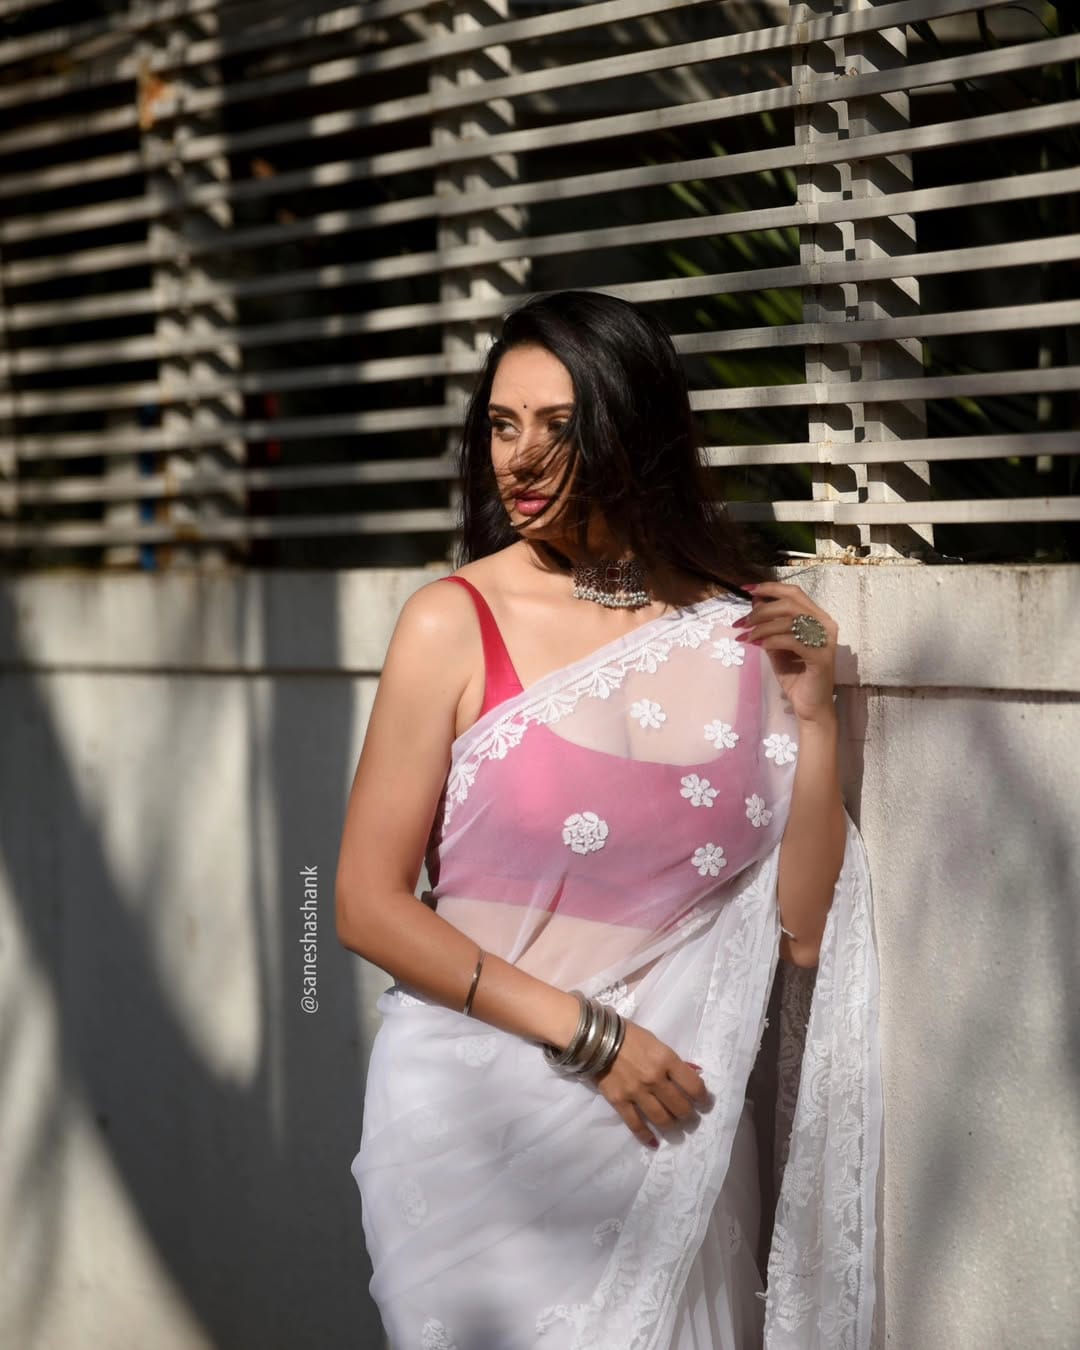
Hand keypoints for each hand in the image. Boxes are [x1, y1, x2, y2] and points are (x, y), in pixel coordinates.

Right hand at [592, 1020, 709, 1146]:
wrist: (595, 1039)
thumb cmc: (629, 1036)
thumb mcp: (656, 1041)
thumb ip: (674, 1060)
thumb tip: (696, 1072)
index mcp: (666, 1060)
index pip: (693, 1086)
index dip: (703, 1098)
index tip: (704, 1103)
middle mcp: (654, 1079)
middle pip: (680, 1106)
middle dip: (688, 1114)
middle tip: (688, 1115)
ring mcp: (636, 1092)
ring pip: (662, 1119)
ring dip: (672, 1125)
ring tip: (674, 1125)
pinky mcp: (620, 1102)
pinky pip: (636, 1124)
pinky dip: (646, 1136)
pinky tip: (653, 1142)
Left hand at [733, 580, 838, 725]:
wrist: (809, 706)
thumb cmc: (795, 676)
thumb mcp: (776, 646)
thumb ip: (769, 625)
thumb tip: (754, 603)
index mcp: (817, 618)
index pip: (794, 592)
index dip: (770, 588)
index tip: (746, 590)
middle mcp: (825, 624)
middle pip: (790, 603)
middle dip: (760, 610)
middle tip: (742, 623)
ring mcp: (825, 640)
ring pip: (790, 620)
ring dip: (762, 626)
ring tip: (746, 637)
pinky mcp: (821, 657)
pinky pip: (792, 641)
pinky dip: (772, 640)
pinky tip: (758, 646)